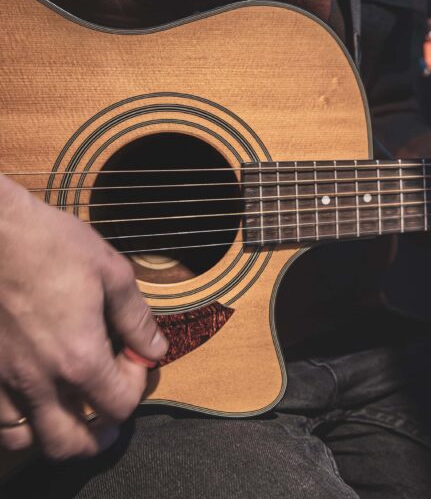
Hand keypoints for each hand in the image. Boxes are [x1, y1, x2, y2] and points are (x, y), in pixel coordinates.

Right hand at [0, 174, 167, 458]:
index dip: (137, 388)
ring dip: (55, 435)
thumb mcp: (111, 272)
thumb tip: (156, 348)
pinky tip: (33, 400)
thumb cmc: (52, 245)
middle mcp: (38, 381)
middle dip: (98, 437)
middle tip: (110, 419)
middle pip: (69, 444)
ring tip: (71, 415)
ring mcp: (1, 381)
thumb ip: (136, 318)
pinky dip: (19, 423)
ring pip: (26, 441)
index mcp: (79, 358)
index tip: (136, 361)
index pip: (118, 405)